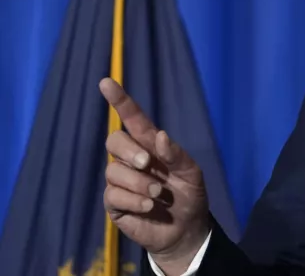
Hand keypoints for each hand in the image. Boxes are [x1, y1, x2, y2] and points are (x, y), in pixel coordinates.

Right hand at [101, 78, 209, 275]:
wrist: (185, 228)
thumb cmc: (189, 195)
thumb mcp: (192, 172)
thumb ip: (176, 154)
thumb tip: (159, 136)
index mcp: (150, 145)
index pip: (133, 119)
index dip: (120, 101)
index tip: (106, 82)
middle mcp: (132, 159)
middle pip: (114, 141)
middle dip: (129, 150)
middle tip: (148, 164)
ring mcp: (121, 180)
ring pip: (114, 171)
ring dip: (140, 183)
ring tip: (159, 195)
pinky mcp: (114, 203)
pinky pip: (113, 195)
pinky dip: (134, 200)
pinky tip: (149, 207)